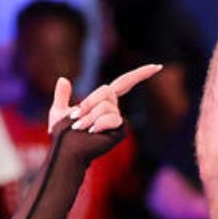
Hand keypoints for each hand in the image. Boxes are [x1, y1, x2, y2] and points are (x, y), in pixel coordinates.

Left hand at [47, 65, 162, 138]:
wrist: (66, 152)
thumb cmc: (63, 136)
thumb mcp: (59, 111)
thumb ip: (62, 96)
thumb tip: (63, 79)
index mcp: (103, 103)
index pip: (125, 83)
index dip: (140, 74)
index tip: (158, 67)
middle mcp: (114, 110)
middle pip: (107, 90)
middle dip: (89, 102)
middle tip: (76, 118)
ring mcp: (118, 121)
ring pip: (106, 105)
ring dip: (89, 116)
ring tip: (80, 128)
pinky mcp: (120, 131)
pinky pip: (112, 117)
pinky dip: (99, 123)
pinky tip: (93, 132)